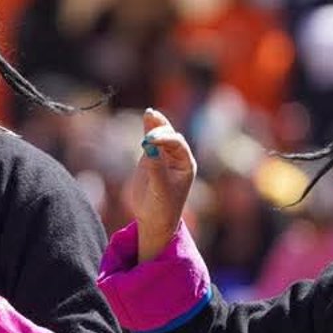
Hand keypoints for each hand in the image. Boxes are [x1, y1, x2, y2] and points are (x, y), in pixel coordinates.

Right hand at [128, 109, 195, 259]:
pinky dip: (148, 129)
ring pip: (161, 135)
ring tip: (150, 113)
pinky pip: (151, 140)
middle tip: (146, 135)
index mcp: (186, 164)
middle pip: (170, 136)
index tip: (149, 140)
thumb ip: (156, 168)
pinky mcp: (151, 158)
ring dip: (156, 124)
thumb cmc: (163, 207)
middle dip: (160, 131)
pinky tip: (147, 116)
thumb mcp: (160, 189)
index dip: (165, 139)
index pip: (177, 144)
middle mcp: (177, 158)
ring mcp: (164, 157)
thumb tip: (149, 147)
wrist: (155, 219)